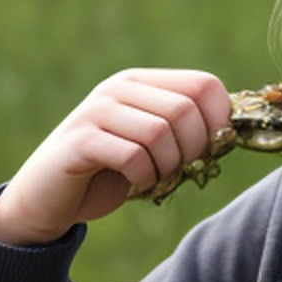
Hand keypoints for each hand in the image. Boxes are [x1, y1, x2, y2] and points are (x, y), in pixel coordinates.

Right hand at [0, 69, 231, 245]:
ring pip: (161, 132)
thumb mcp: (152, 146)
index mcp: (141, 83)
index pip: (204, 85)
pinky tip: (135, 184)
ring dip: (167, 167)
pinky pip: (133, 156)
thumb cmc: (109, 173)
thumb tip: (233, 131)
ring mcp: (96, 112)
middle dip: (193, 150)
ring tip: (155, 178)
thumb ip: (184, 131)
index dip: (218, 122)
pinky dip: (144, 177)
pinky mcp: (80, 141)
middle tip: (178, 171)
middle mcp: (118, 88)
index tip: (208, 151)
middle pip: (186, 109)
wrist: (47, 198)